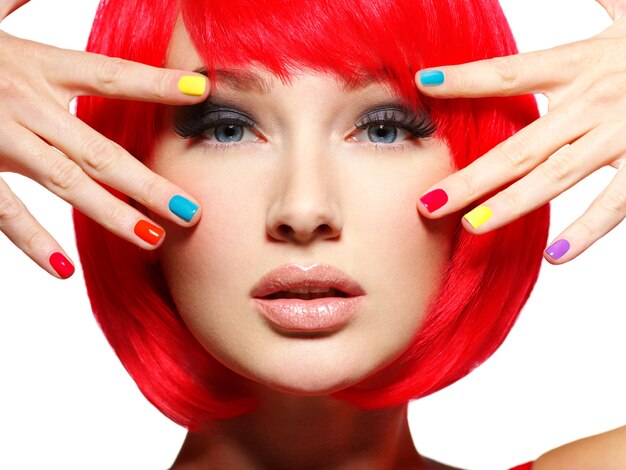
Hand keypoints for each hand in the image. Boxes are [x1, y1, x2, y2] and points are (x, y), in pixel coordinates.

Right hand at [0, 0, 208, 278]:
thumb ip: (18, 2)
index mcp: (38, 64)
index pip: (110, 75)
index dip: (157, 83)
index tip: (201, 92)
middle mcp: (26, 102)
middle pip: (100, 149)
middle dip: (148, 183)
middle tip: (190, 211)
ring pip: (65, 182)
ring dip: (111, 213)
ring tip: (152, 239)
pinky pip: (4, 209)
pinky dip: (32, 240)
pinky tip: (64, 267)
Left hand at [415, 0, 625, 264]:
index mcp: (581, 63)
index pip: (509, 73)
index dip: (465, 79)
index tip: (424, 85)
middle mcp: (593, 102)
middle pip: (518, 146)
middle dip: (471, 177)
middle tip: (428, 204)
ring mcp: (621, 136)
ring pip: (555, 177)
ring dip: (512, 204)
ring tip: (472, 226)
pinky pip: (616, 202)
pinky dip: (587, 229)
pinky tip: (554, 255)